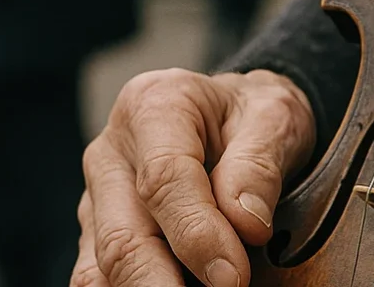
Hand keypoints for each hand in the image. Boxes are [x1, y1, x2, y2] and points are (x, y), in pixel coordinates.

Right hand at [71, 69, 316, 286]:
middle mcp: (113, 152)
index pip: (164, 179)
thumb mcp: (275, 117)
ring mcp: (99, 196)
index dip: (198, 234)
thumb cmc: (253, 114)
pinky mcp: (99, 232)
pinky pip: (98, 278)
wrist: (236, 112)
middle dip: (161, 283)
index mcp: (154, 106)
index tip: (233, 276)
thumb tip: (246, 223)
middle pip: (123, 233)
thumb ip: (259, 165)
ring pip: (102, 265)